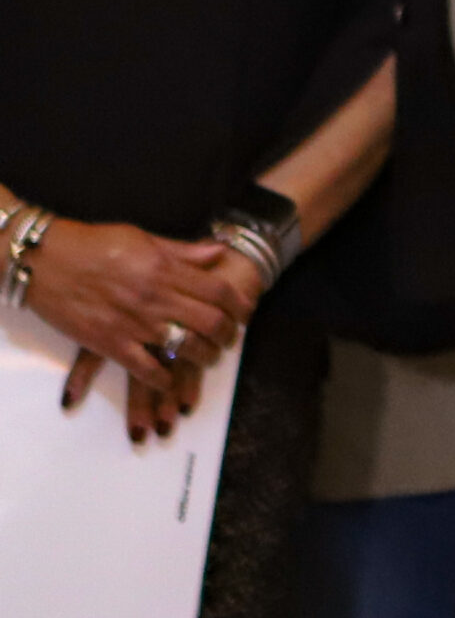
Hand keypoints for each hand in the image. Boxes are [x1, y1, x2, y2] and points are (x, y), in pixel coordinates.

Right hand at [31, 220, 252, 440]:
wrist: (44, 260)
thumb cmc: (92, 244)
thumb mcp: (142, 238)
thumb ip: (182, 251)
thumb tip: (218, 252)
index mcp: (164, 269)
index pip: (218, 290)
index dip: (239, 304)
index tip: (246, 312)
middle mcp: (154, 297)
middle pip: (210, 321)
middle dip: (228, 333)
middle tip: (229, 338)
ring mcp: (133, 322)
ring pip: (186, 347)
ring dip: (204, 356)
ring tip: (207, 356)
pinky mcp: (109, 343)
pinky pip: (145, 369)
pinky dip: (163, 378)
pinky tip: (171, 378)